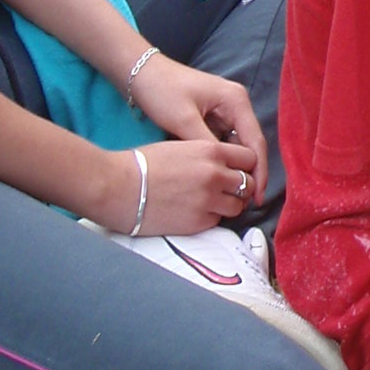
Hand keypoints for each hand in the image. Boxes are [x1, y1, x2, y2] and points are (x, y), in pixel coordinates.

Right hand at [106, 136, 259, 235]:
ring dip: (229, 204)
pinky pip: (219, 221)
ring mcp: (209, 200)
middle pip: (248, 183)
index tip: (238, 170)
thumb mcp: (182, 146)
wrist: (120, 188)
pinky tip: (196, 211)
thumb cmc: (143, 165)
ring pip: (238, 206)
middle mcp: (215, 175)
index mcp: (211, 151)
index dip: (245, 165)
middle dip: (240, 187)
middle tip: (227, 189)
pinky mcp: (199, 222)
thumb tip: (225, 164)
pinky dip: (212, 217)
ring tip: (212, 202)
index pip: (250, 157)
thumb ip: (208, 155)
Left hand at [127, 50, 267, 185]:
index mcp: (236, 101)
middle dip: (249, 173)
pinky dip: (222, 161)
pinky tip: (218, 179)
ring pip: (237, 146)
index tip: (257, 198)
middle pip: (250, 145)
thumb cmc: (162, 91)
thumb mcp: (184, 120)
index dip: (259, 172)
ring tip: (232, 195)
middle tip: (245, 203)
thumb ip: (206, 146)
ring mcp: (224, 111)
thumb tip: (225, 174)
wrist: (140, 73)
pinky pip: (222, 143)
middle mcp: (236, 105)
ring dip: (235, 169)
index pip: (255, 142)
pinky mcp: (212, 118)